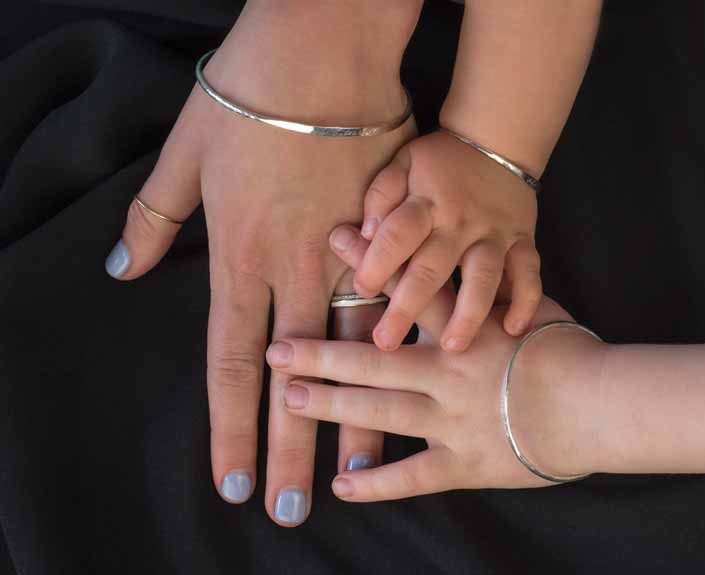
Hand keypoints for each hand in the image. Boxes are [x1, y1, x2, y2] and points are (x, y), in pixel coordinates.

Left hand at [104, 0, 419, 524]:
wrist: (322, 54)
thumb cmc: (249, 98)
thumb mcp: (185, 153)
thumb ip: (154, 217)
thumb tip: (125, 269)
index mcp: (241, 255)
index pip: (230, 363)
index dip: (230, 427)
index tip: (235, 478)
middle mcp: (295, 269)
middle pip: (294, 375)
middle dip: (290, 447)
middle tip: (292, 506)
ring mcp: (349, 255)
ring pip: (354, 352)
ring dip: (358, 415)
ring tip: (360, 473)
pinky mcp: (390, 235)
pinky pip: (401, 302)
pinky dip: (406, 351)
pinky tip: (420, 392)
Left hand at [266, 228, 605, 499]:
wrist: (603, 401)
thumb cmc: (570, 347)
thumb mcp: (532, 302)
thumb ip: (491, 289)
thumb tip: (469, 265)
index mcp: (463, 330)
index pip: (406, 291)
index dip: (366, 265)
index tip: (329, 242)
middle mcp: (448, 371)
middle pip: (374, 360)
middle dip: (322, 354)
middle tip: (279, 350)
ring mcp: (453, 419)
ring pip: (382, 412)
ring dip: (333, 406)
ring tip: (291, 402)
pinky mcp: (465, 461)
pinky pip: (416, 476)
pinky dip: (378, 485)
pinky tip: (341, 487)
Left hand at [351, 131, 540, 352]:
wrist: (497, 139)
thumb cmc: (439, 161)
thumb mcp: (402, 162)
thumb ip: (382, 194)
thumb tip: (364, 230)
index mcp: (426, 203)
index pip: (397, 234)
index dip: (377, 261)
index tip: (361, 288)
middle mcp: (461, 222)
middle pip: (432, 267)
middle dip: (408, 306)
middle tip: (387, 341)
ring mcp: (495, 234)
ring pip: (483, 277)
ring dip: (468, 313)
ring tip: (452, 347)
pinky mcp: (522, 242)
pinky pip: (529, 274)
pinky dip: (525, 301)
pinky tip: (513, 329)